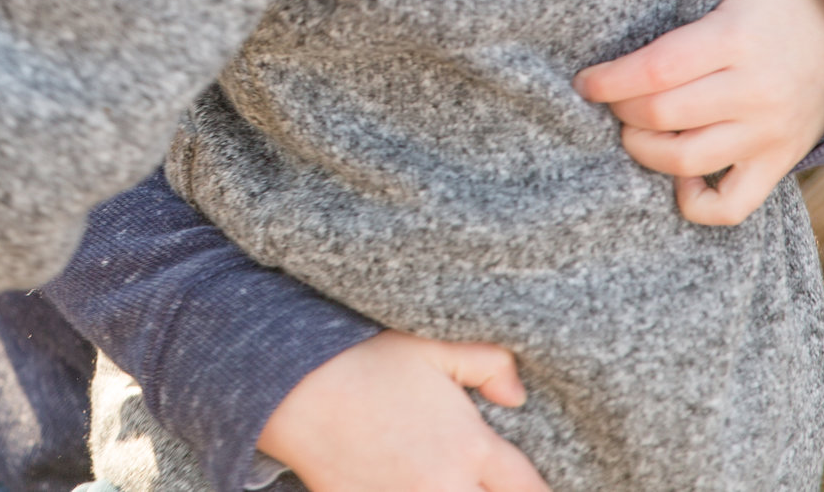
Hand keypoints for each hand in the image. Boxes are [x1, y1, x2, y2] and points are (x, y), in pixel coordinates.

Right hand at [257, 331, 547, 491]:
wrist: (294, 387)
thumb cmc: (364, 361)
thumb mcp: (431, 347)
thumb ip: (488, 362)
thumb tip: (517, 394)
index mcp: (471, 446)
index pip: (530, 489)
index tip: (528, 486)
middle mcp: (446, 486)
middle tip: (482, 483)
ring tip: (442, 484)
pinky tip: (399, 487)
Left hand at [574, 0, 823, 225]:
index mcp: (739, 39)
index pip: (661, 70)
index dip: (613, 80)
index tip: (584, 79)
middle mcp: (754, 92)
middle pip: (663, 117)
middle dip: (621, 113)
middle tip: (606, 100)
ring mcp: (768, 134)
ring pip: (687, 162)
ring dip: (645, 152)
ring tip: (631, 128)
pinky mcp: (778, 164)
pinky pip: (731, 205)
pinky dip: (695, 202)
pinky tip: (675, 177)